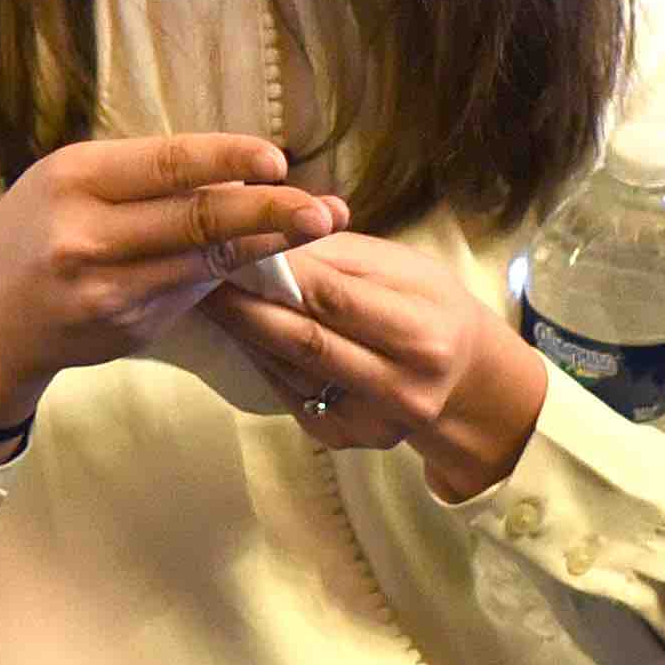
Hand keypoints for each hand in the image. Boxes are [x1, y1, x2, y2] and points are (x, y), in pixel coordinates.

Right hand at [0, 136, 346, 451]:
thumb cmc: (32, 234)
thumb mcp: (66, 182)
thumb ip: (140, 176)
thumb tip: (236, 171)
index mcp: (72, 180)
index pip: (166, 165)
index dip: (227, 160)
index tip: (277, 158)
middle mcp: (86, 237)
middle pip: (196, 220)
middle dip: (269, 213)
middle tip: (324, 208)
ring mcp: (107, 291)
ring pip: (205, 263)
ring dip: (269, 247)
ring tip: (318, 226)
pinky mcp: (126, 328)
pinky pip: (193, 294)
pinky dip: (232, 274)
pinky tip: (270, 261)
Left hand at [208, 228, 550, 502]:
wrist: (466, 383)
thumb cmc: (432, 309)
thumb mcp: (405, 269)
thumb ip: (340, 254)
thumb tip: (271, 226)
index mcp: (423, 336)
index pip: (334, 299)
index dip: (277, 271)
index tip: (230, 239)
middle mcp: (400, 389)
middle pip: (303, 341)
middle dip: (244, 303)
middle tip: (198, 268)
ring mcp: (369, 423)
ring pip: (287, 368)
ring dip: (243, 330)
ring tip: (207, 293)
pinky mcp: (342, 438)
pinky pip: (288, 390)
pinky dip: (260, 356)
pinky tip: (238, 329)